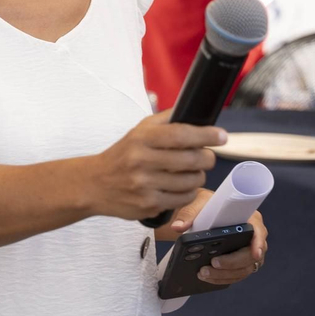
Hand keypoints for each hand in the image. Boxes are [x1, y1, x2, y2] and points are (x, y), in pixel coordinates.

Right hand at [82, 110, 224, 222]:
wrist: (93, 184)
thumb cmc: (121, 155)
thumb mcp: (137, 131)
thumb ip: (165, 120)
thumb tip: (193, 110)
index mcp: (141, 139)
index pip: (180, 134)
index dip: (205, 135)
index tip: (221, 136)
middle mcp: (141, 161)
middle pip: (190, 160)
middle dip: (207, 158)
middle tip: (208, 157)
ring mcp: (144, 185)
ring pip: (190, 182)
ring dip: (199, 176)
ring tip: (193, 172)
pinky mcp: (148, 205)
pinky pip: (182, 199)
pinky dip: (189, 192)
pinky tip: (183, 187)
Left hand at [168, 204, 268, 287]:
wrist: (201, 214)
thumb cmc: (205, 205)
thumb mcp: (197, 204)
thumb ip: (187, 214)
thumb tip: (178, 227)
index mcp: (248, 218)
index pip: (259, 231)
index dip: (259, 243)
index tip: (255, 253)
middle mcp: (252, 237)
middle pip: (250, 256)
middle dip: (232, 262)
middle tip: (213, 263)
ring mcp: (247, 253)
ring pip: (242, 269)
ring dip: (224, 274)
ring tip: (203, 273)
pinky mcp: (238, 264)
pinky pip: (235, 275)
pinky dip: (222, 278)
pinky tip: (207, 278)